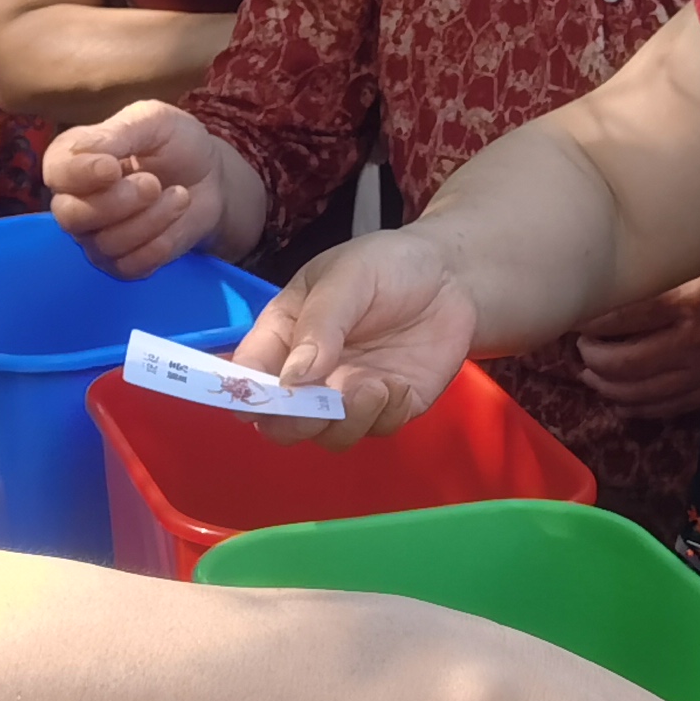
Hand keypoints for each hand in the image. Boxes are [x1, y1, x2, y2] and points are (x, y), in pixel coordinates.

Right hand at [43, 100, 227, 277]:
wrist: (212, 179)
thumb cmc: (176, 144)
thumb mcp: (153, 120)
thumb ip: (118, 131)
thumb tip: (85, 150)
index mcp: (72, 159)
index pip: (56, 173)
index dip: (81, 174)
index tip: (113, 167)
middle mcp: (74, 201)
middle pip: (71, 217)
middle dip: (116, 203)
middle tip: (153, 184)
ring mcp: (94, 237)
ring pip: (105, 244)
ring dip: (150, 219)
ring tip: (179, 195)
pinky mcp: (120, 263)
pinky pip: (128, 267)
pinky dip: (158, 245)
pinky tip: (175, 221)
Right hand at [229, 230, 480, 447]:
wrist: (452, 276)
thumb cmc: (388, 264)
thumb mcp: (348, 276)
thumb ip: (320, 324)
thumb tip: (292, 379)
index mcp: (283, 334)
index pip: (249, 374)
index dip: (247, 394)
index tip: (266, 399)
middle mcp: (310, 373)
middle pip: (281, 422)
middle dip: (297, 422)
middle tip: (326, 403)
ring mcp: (349, 394)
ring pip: (329, 436)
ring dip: (348, 422)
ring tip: (377, 386)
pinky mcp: (390, 407)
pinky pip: (377, 431)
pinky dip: (388, 415)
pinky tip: (402, 384)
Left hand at [573, 260, 699, 420]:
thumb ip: (663, 273)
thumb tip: (610, 279)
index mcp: (693, 300)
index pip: (621, 317)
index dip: (590, 320)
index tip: (576, 315)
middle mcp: (696, 342)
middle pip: (621, 362)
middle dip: (591, 356)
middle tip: (580, 345)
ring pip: (637, 391)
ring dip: (604, 385)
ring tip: (590, 372)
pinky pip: (663, 408)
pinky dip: (632, 406)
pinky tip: (618, 398)